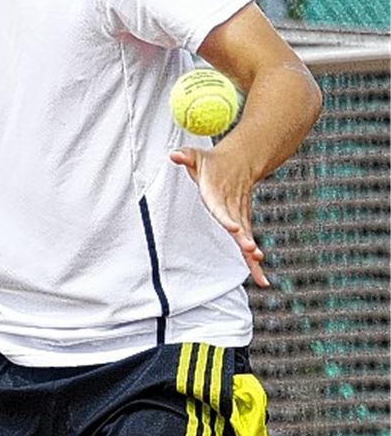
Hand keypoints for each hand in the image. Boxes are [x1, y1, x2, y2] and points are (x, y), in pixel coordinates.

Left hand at [170, 146, 268, 287]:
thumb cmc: (210, 164)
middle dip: (245, 240)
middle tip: (253, 252)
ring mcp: (240, 219)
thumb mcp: (196, 157)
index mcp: (217, 196)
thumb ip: (185, 156)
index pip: (222, 209)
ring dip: (252, 257)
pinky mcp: (243, 227)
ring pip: (246, 240)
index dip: (227, 218)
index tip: (235, 227)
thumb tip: (174, 155)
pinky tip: (262, 281)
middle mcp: (232, 210)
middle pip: (240, 228)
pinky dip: (254, 264)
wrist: (238, 164)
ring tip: (260, 273)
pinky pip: (248, 247)